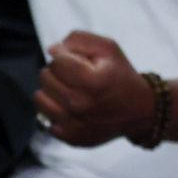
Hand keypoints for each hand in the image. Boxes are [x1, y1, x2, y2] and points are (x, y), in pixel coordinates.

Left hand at [36, 31, 154, 146]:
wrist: (137, 110)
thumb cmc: (120, 75)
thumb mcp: (108, 49)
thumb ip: (79, 41)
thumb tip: (52, 50)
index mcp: (93, 81)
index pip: (57, 62)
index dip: (64, 57)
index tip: (76, 61)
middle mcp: (80, 104)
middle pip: (45, 77)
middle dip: (57, 71)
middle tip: (74, 75)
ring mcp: (73, 123)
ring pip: (39, 97)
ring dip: (50, 90)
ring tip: (69, 89)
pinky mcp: (69, 136)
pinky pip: (43, 117)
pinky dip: (53, 109)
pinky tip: (69, 106)